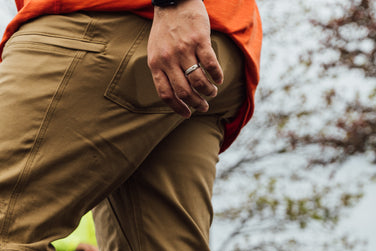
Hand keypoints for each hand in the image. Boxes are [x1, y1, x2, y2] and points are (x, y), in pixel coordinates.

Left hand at [149, 1, 222, 117]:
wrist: (173, 1)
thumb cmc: (165, 29)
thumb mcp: (156, 50)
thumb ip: (162, 70)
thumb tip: (174, 94)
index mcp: (156, 63)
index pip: (166, 94)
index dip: (178, 108)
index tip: (188, 114)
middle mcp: (169, 58)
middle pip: (184, 91)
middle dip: (197, 103)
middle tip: (204, 106)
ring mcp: (184, 49)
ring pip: (199, 81)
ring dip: (208, 91)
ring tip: (212, 92)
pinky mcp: (199, 40)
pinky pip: (211, 65)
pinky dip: (217, 76)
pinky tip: (219, 78)